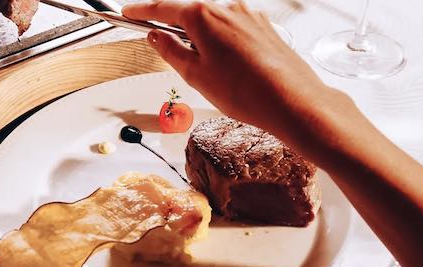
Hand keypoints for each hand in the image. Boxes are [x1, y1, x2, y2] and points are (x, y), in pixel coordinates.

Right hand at [123, 1, 357, 148]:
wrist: (292, 101)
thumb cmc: (246, 91)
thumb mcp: (194, 74)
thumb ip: (170, 51)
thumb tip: (156, 37)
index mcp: (204, 15)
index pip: (163, 8)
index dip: (142, 11)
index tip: (129, 12)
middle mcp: (228, 9)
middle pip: (191, 14)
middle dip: (176, 30)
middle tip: (166, 50)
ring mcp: (249, 17)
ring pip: (213, 24)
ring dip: (202, 42)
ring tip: (207, 74)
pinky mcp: (264, 29)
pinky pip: (233, 32)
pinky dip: (223, 46)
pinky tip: (227, 70)